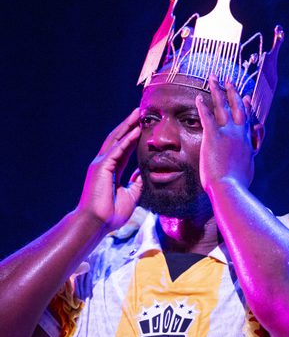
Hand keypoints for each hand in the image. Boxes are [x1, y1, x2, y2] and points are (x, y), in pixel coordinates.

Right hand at [77, 108, 142, 231]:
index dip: (133, 136)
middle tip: (139, 112)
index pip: (124, 148)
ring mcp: (101, 164)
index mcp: (112, 169)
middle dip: (129, 125)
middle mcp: (105, 163)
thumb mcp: (131, 195)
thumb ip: (136, 182)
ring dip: (127, 126)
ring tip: (137, 115)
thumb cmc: (111, 213)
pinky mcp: (101, 167)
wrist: (97, 224)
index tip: (143, 126)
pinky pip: (116, 151)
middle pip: (118, 139)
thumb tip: (143, 173)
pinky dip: (126, 140)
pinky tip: (135, 131)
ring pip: (115, 140)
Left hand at [195, 75, 254, 191]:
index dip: (247, 107)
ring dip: (218, 91)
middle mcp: (240, 134)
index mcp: (247, 142)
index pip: (248, 119)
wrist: (230, 189)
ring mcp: (227, 134)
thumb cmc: (238, 185)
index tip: (246, 97)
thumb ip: (247, 162)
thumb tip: (248, 163)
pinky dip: (202, 106)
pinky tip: (198, 97)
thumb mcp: (248, 170)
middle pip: (237, 107)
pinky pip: (207, 117)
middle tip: (229, 79)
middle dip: (232, 92)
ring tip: (214, 78)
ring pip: (223, 107)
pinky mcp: (213, 137)